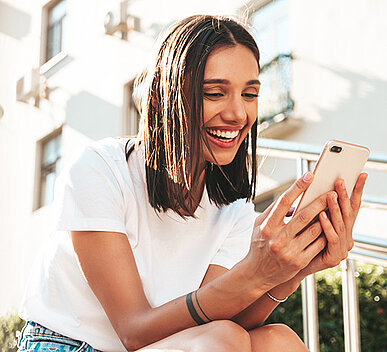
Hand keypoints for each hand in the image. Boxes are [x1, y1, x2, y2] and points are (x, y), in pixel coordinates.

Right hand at [242, 172, 330, 290]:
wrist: (257, 273)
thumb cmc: (259, 244)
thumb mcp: (259, 225)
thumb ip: (273, 211)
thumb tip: (292, 199)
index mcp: (266, 226)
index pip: (284, 202)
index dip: (297, 187)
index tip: (309, 176)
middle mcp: (277, 238)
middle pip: (303, 216)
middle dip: (319, 202)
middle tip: (332, 192)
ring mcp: (289, 252)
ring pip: (314, 230)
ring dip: (326, 218)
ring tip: (334, 208)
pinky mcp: (299, 262)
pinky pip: (317, 245)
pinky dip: (325, 234)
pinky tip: (330, 227)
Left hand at [299, 173, 367, 276]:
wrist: (288, 267)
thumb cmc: (297, 241)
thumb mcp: (306, 221)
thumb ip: (314, 208)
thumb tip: (313, 185)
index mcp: (341, 227)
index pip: (351, 206)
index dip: (356, 190)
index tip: (360, 174)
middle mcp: (345, 237)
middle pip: (348, 213)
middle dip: (344, 195)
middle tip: (340, 180)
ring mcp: (341, 248)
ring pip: (340, 225)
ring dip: (335, 208)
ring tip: (330, 194)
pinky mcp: (333, 258)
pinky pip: (331, 239)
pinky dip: (327, 226)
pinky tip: (322, 215)